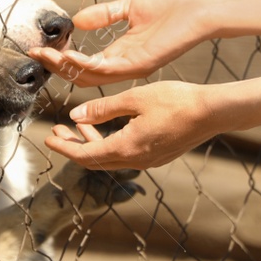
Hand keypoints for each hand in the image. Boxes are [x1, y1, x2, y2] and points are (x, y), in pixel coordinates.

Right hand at [29, 0, 212, 86]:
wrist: (199, 10)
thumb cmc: (172, 7)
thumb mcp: (129, 7)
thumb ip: (104, 14)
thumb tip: (77, 19)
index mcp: (120, 53)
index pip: (83, 63)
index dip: (60, 57)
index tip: (39, 46)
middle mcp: (122, 65)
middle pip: (81, 74)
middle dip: (55, 65)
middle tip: (34, 52)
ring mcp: (130, 67)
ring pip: (89, 76)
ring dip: (64, 66)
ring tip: (44, 54)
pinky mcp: (138, 64)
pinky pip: (105, 70)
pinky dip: (84, 64)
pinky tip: (68, 54)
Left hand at [45, 81, 221, 169]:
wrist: (212, 113)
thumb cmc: (176, 101)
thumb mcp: (135, 99)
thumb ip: (103, 109)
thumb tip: (76, 115)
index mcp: (126, 149)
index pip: (85, 156)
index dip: (63, 148)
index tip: (48, 139)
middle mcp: (135, 161)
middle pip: (94, 161)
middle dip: (73, 146)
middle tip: (57, 132)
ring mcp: (147, 160)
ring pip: (109, 157)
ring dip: (91, 143)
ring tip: (77, 125)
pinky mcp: (157, 155)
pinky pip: (124, 153)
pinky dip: (108, 142)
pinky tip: (105, 126)